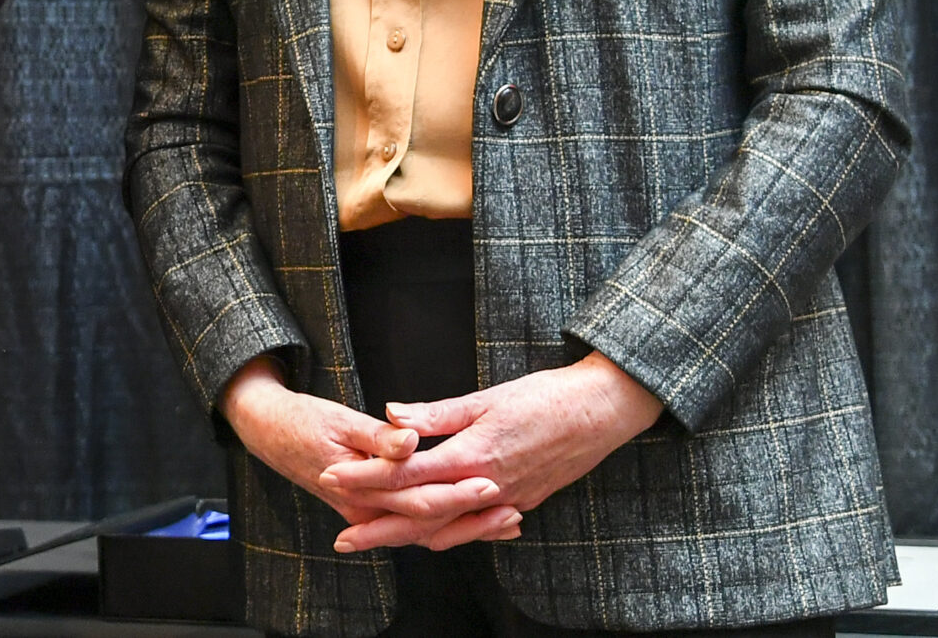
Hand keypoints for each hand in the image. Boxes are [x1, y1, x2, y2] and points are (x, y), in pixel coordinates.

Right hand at [219, 356, 520, 552]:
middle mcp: (367, 507)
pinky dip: (448, 523)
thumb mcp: (336, 419)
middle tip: (514, 512)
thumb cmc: (301, 419)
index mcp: (361, 487)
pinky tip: (474, 517)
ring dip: (467, 527)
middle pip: (430, 523)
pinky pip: (415, 522)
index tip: (491, 482)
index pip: (419, 498)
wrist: (266, 429)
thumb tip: (407, 439)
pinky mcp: (373, 505)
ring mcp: (369, 510)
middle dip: (474, 521)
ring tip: (508, 521)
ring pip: (426, 529)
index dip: (458, 493)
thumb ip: (376, 436)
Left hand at [320, 353, 662, 551]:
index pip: (408, 475)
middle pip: (423, 517)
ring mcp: (509, 500)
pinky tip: (430, 533)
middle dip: (379, 529)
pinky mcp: (524, 502)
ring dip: (410, 537)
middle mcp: (489, 487)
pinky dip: (449, 534)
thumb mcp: (487, 397)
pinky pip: (477, 528)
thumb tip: (390, 414)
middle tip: (341, 539)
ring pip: (450, 530)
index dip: (366, 478)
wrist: (605, 412)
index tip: (332, 477)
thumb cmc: (547, 397)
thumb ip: (437, 413)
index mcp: (474, 456)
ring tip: (375, 539)